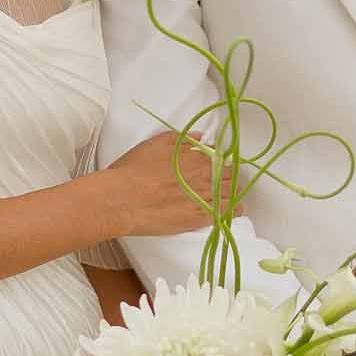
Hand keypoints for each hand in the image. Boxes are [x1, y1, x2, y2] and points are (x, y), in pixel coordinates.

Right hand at [104, 132, 239, 238]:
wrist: (122, 199)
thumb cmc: (134, 170)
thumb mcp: (157, 144)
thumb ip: (183, 139)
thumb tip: (200, 137)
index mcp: (197, 156)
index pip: (221, 157)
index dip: (220, 162)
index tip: (218, 166)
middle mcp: (205, 176)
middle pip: (231, 176)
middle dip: (229, 177)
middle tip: (223, 181)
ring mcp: (204, 198)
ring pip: (233, 195)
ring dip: (233, 194)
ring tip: (229, 197)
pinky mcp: (199, 218)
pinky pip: (227, 214)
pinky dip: (232, 211)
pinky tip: (230, 211)